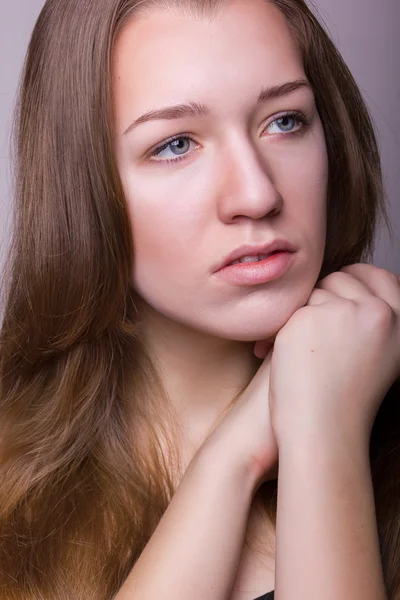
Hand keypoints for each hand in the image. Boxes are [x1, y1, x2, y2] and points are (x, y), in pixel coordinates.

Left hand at [267, 264, 399, 449]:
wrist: (321, 430)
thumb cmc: (346, 398)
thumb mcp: (381, 354)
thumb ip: (378, 320)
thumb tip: (369, 278)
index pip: (380, 275)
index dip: (357, 279)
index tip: (340, 292)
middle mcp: (380, 313)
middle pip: (342, 278)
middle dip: (326, 298)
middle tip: (316, 332)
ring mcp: (345, 312)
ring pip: (316, 290)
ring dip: (304, 312)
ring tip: (303, 348)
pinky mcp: (310, 317)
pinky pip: (293, 306)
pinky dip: (283, 326)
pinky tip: (281, 351)